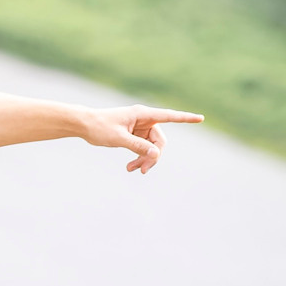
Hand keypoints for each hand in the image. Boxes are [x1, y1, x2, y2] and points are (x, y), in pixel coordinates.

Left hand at [83, 104, 202, 173]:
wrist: (84, 125)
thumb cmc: (99, 127)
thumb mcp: (118, 138)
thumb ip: (138, 146)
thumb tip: (156, 154)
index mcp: (142, 114)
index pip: (169, 116)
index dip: (186, 118)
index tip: (201, 118)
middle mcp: (144, 120)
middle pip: (159, 141)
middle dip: (153, 156)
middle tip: (143, 171)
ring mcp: (139, 128)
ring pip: (152, 147)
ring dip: (144, 160)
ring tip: (131, 170)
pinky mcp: (134, 135)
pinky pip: (143, 149)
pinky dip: (138, 158)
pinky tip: (130, 167)